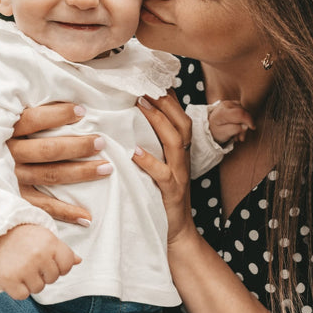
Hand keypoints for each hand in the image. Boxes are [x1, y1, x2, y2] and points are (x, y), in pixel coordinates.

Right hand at [0, 224, 80, 299]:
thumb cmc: (22, 236)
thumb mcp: (44, 236)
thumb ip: (62, 249)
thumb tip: (78, 261)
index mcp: (51, 243)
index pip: (67, 265)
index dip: (59, 266)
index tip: (48, 261)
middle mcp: (39, 255)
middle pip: (53, 279)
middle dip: (43, 273)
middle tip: (30, 262)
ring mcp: (24, 268)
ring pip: (38, 288)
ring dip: (30, 282)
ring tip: (21, 267)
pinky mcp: (8, 279)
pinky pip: (22, 295)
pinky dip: (18, 290)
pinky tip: (13, 276)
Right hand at [8, 102, 112, 223]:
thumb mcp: (6, 121)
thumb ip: (29, 113)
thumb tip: (68, 102)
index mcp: (6, 132)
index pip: (33, 120)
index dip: (58, 115)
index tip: (82, 111)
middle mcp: (8, 156)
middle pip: (48, 150)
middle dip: (78, 146)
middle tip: (101, 142)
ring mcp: (12, 180)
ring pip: (51, 176)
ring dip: (81, 173)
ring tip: (106, 168)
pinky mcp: (16, 200)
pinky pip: (44, 208)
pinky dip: (66, 213)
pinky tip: (88, 217)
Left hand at [133, 92, 197, 246]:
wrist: (178, 233)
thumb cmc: (162, 197)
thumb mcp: (160, 167)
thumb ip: (152, 146)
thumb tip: (130, 123)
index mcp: (179, 152)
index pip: (179, 117)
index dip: (169, 97)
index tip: (152, 79)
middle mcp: (182, 159)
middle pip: (181, 123)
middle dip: (165, 101)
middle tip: (144, 85)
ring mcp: (179, 175)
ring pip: (175, 141)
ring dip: (159, 121)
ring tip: (142, 105)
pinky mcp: (172, 193)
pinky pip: (162, 174)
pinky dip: (148, 161)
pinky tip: (134, 150)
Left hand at [209, 99, 254, 143]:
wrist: (209, 127)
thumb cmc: (215, 131)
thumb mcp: (223, 134)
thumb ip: (235, 129)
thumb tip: (245, 126)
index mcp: (222, 112)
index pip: (240, 113)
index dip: (249, 120)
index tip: (252, 128)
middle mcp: (226, 104)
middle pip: (243, 113)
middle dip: (245, 126)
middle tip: (241, 137)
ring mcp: (229, 102)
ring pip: (244, 112)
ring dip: (244, 124)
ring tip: (237, 135)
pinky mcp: (233, 103)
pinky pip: (242, 110)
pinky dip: (243, 120)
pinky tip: (238, 127)